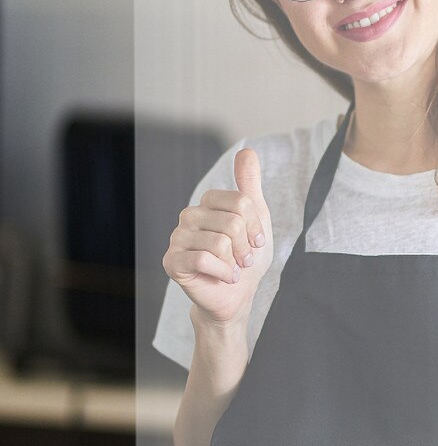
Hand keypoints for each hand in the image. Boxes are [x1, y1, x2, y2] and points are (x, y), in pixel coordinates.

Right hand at [163, 149, 273, 327]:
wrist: (236, 295)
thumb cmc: (245, 257)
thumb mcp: (256, 218)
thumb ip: (249, 186)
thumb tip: (247, 150)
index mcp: (207, 203)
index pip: (241, 202)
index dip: (255, 226)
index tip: (257, 242)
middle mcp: (189, 216)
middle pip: (232, 222)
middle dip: (246, 246)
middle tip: (244, 259)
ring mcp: (177, 238)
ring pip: (220, 242)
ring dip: (236, 262)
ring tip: (234, 269)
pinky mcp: (171, 262)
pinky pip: (205, 260)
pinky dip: (224, 273)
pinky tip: (224, 277)